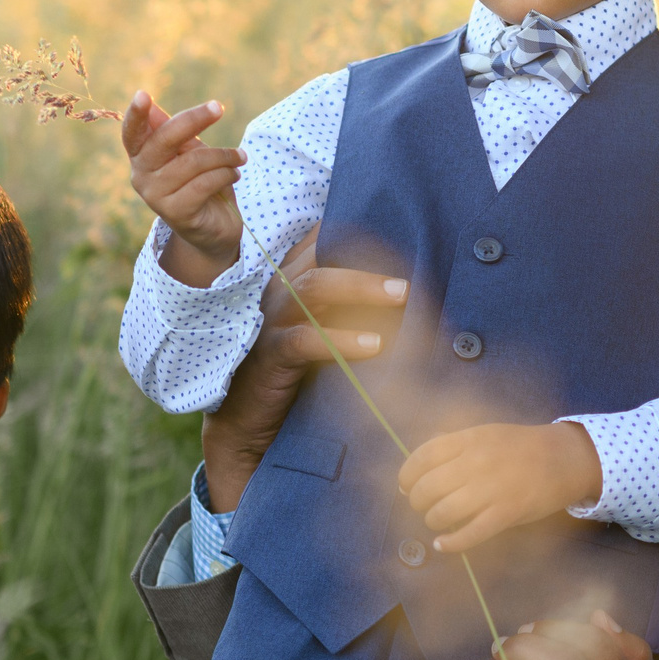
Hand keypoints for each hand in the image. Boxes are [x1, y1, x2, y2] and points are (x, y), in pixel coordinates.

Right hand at [122, 91, 244, 287]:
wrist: (214, 229)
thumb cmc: (200, 183)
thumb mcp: (189, 153)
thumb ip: (174, 132)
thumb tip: (151, 106)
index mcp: (141, 156)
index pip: (132, 133)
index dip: (136, 115)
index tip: (143, 94)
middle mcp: (141, 176)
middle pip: (164, 140)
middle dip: (194, 120)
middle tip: (219, 107)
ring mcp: (156, 197)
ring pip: (193, 161)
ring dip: (223, 155)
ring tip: (239, 157)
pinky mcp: (176, 212)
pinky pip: (205, 182)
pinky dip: (226, 174)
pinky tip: (235, 174)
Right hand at [202, 229, 408, 508]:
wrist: (247, 426)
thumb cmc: (295, 375)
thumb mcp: (324, 333)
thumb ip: (350, 308)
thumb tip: (409, 292)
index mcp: (293, 279)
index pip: (325, 240)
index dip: (362, 233)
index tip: (405, 235)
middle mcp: (281, 291)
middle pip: (324, 255)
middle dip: (371, 257)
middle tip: (412, 273)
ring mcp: (273, 321)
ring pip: (315, 287)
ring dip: (361, 288)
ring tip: (401, 295)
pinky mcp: (270, 356)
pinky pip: (305, 340)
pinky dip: (341, 340)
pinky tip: (374, 345)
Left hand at [398, 421, 604, 555]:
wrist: (563, 459)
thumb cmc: (519, 447)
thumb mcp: (484, 433)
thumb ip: (453, 445)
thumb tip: (417, 466)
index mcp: (469, 440)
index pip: (422, 457)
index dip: (406, 475)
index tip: (404, 486)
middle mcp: (476, 463)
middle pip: (427, 488)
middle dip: (417, 502)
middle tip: (422, 506)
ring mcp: (491, 490)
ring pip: (443, 512)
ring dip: (432, 521)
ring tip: (436, 522)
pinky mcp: (506, 514)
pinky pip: (469, 534)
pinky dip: (450, 544)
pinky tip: (443, 544)